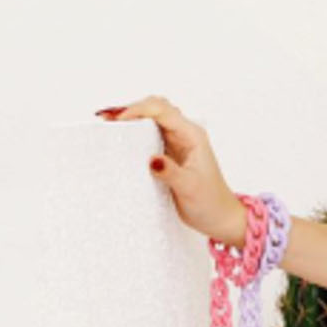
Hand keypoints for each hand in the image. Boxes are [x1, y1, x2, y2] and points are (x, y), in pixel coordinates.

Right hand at [96, 96, 245, 243]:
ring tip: (108, 124)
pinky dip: (134, 133)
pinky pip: (150, 136)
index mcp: (192, 135)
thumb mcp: (190, 188)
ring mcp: (176, 142)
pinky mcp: (169, 154)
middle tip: (106, 119)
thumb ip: (170, 172)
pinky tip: (120, 136)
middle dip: (131, 109)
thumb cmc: (211, 202)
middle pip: (155, 108)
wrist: (220, 218)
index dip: (139, 110)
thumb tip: (151, 159)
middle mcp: (184, 134)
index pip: (163, 111)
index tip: (119, 121)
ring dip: (130, 119)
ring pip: (151, 120)